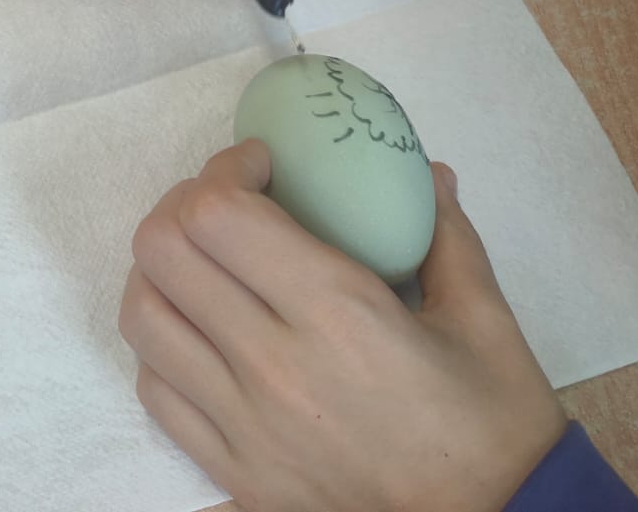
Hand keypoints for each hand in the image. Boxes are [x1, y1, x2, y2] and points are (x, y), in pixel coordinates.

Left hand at [119, 142, 566, 511]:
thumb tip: (426, 174)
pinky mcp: (234, 472)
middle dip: (182, 204)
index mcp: (337, 314)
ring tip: (203, 263)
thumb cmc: (495, 431)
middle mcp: (273, 366)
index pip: (218, 214)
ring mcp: (243, 425)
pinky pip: (156, 390)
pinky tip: (202, 333)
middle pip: (161, 251)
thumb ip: (446, 237)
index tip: (257, 165)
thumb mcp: (486, 322)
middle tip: (227, 204)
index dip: (223, 169)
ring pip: (142, 316)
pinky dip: (164, 346)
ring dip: (160, 272)